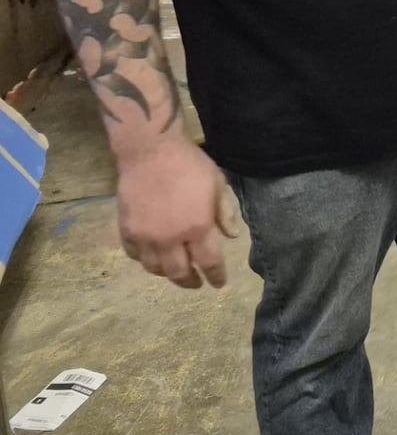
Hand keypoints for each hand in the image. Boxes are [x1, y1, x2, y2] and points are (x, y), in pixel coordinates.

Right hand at [116, 136, 240, 288]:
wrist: (151, 151)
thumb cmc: (190, 164)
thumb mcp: (217, 184)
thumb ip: (225, 213)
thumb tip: (232, 237)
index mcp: (198, 227)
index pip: (208, 262)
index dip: (215, 276)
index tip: (218, 283)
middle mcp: (170, 238)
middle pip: (179, 272)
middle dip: (190, 281)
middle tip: (196, 283)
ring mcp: (145, 236)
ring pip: (154, 268)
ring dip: (167, 273)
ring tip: (175, 271)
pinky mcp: (126, 230)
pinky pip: (134, 255)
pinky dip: (145, 260)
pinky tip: (152, 257)